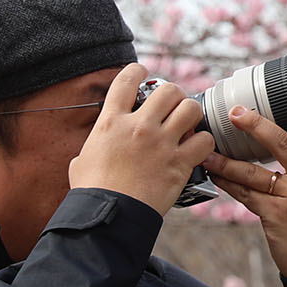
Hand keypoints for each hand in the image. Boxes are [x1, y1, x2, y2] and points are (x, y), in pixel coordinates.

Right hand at [70, 65, 216, 215]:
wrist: (108, 216)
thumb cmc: (92, 192)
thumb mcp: (82, 160)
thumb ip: (95, 145)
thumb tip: (95, 147)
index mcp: (111, 122)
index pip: (126, 79)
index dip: (138, 71)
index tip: (143, 73)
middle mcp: (138, 126)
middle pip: (168, 90)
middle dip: (174, 95)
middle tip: (172, 107)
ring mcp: (161, 143)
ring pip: (190, 108)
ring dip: (191, 114)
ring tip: (187, 124)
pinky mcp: (179, 162)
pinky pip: (205, 140)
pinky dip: (204, 142)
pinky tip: (197, 149)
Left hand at [203, 94, 286, 279]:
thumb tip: (283, 139)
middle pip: (284, 146)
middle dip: (256, 126)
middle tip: (236, 113)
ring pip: (254, 173)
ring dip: (227, 160)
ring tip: (208, 149)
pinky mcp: (276, 216)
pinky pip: (246, 195)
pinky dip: (228, 183)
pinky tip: (215, 174)